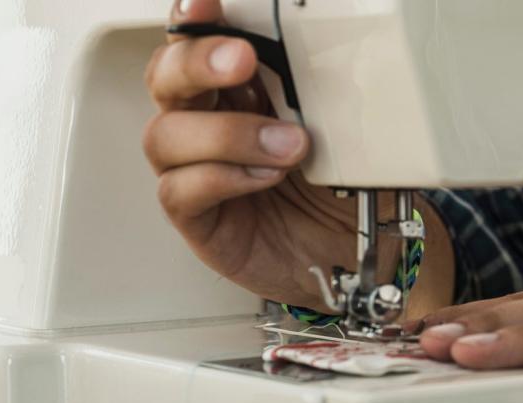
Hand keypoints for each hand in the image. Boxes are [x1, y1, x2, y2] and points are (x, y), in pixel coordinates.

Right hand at [142, 0, 402, 309]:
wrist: (355, 256)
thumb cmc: (346, 193)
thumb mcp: (353, 134)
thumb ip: (331, 95)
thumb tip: (345, 53)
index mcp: (243, 93)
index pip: (200, 43)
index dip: (195, 20)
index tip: (209, 2)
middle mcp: (211, 126)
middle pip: (166, 78)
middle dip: (197, 61)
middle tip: (243, 60)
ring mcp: (197, 172)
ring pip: (167, 134)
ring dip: (228, 133)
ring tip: (288, 147)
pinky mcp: (198, 218)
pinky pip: (179, 190)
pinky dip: (222, 178)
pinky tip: (264, 179)